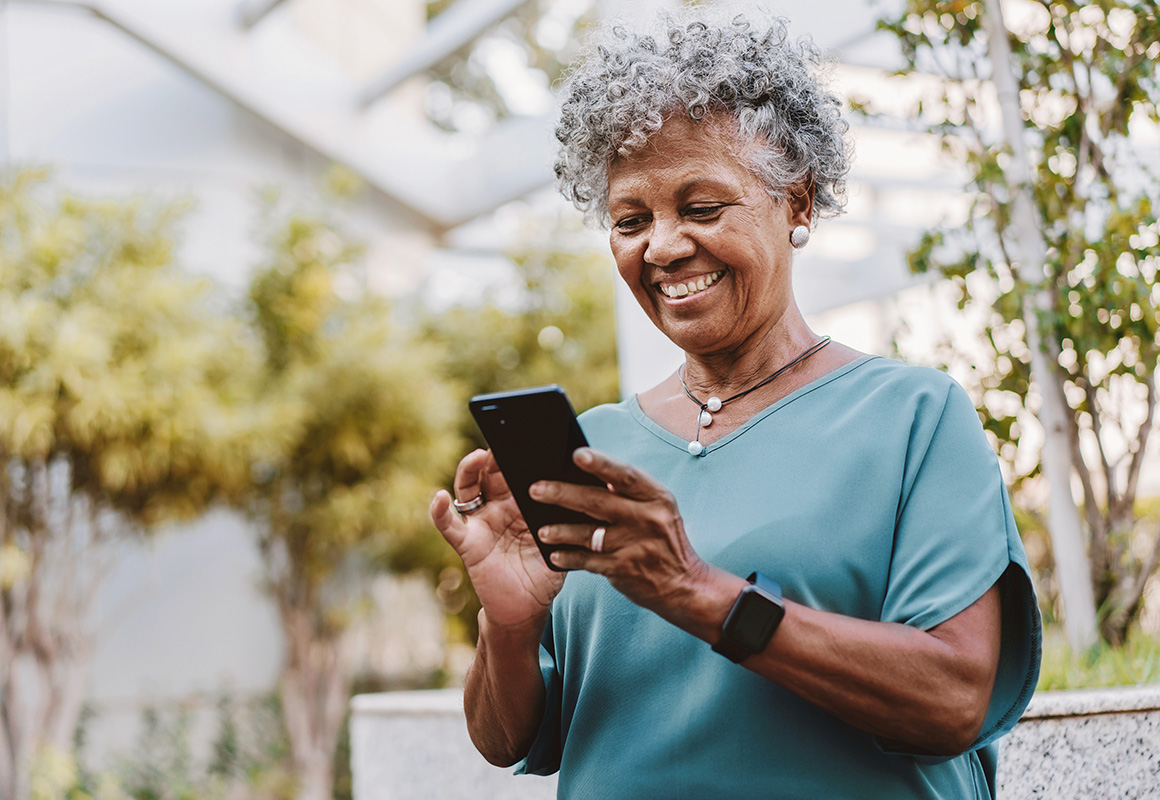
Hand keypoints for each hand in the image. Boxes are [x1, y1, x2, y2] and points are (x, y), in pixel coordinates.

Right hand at [430, 449, 564, 631]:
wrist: (527, 608)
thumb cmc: (546, 570)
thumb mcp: (561, 540)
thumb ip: (566, 518)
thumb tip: (587, 490)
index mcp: (522, 502)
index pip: (517, 470)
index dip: (519, 453)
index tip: (528, 435)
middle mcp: (498, 507)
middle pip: (491, 472)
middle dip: (496, 454)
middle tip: (504, 439)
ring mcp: (481, 523)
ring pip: (468, 489)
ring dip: (469, 470)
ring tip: (476, 458)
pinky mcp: (468, 543)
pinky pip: (450, 526)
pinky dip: (440, 512)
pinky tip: (440, 498)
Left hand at [530, 448, 712, 618]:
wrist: (684, 585)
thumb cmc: (663, 539)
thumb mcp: (658, 509)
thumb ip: (629, 492)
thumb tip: (589, 470)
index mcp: (656, 497)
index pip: (626, 475)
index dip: (601, 463)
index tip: (577, 454)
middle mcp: (648, 518)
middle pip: (598, 501)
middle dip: (562, 494)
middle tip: (535, 489)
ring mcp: (635, 545)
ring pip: (588, 534)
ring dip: (560, 531)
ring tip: (541, 530)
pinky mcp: (623, 569)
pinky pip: (587, 561)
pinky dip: (569, 557)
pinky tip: (554, 555)